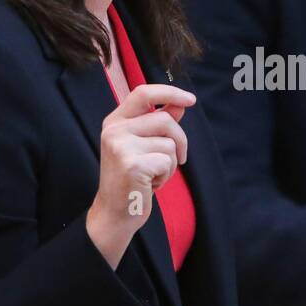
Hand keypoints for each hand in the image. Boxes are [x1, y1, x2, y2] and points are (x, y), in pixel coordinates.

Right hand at [86, 83, 193, 268]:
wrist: (115, 213)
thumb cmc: (132, 179)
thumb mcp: (143, 147)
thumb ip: (159, 124)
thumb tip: (180, 103)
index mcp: (115, 122)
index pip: (143, 93)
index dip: (169, 92)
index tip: (190, 100)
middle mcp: (114, 130)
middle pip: (165, 120)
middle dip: (179, 141)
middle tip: (175, 160)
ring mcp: (121, 146)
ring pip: (169, 143)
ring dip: (171, 163)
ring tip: (153, 175)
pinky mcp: (132, 164)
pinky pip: (168, 161)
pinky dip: (166, 175)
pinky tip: (150, 185)